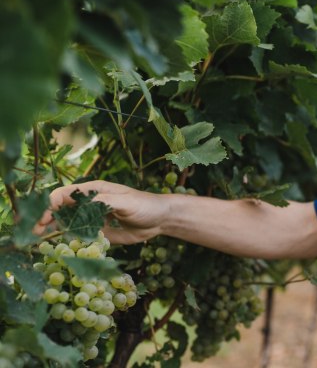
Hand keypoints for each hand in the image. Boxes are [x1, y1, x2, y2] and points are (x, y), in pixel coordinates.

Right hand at [36, 180, 169, 243]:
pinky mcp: (98, 231)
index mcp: (93, 190)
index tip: (44, 218)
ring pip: (67, 221)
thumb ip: (104, 201)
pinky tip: (62, 246)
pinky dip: (69, 239)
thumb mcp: (125, 201)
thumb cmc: (144, 205)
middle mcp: (89, 202)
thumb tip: (83, 204)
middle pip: (60, 208)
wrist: (160, 219)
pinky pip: (80, 234)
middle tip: (35, 232)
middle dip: (45, 217)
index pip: (64, 194)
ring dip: (54, 229)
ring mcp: (92, 217)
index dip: (50, 204)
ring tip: (41, 239)